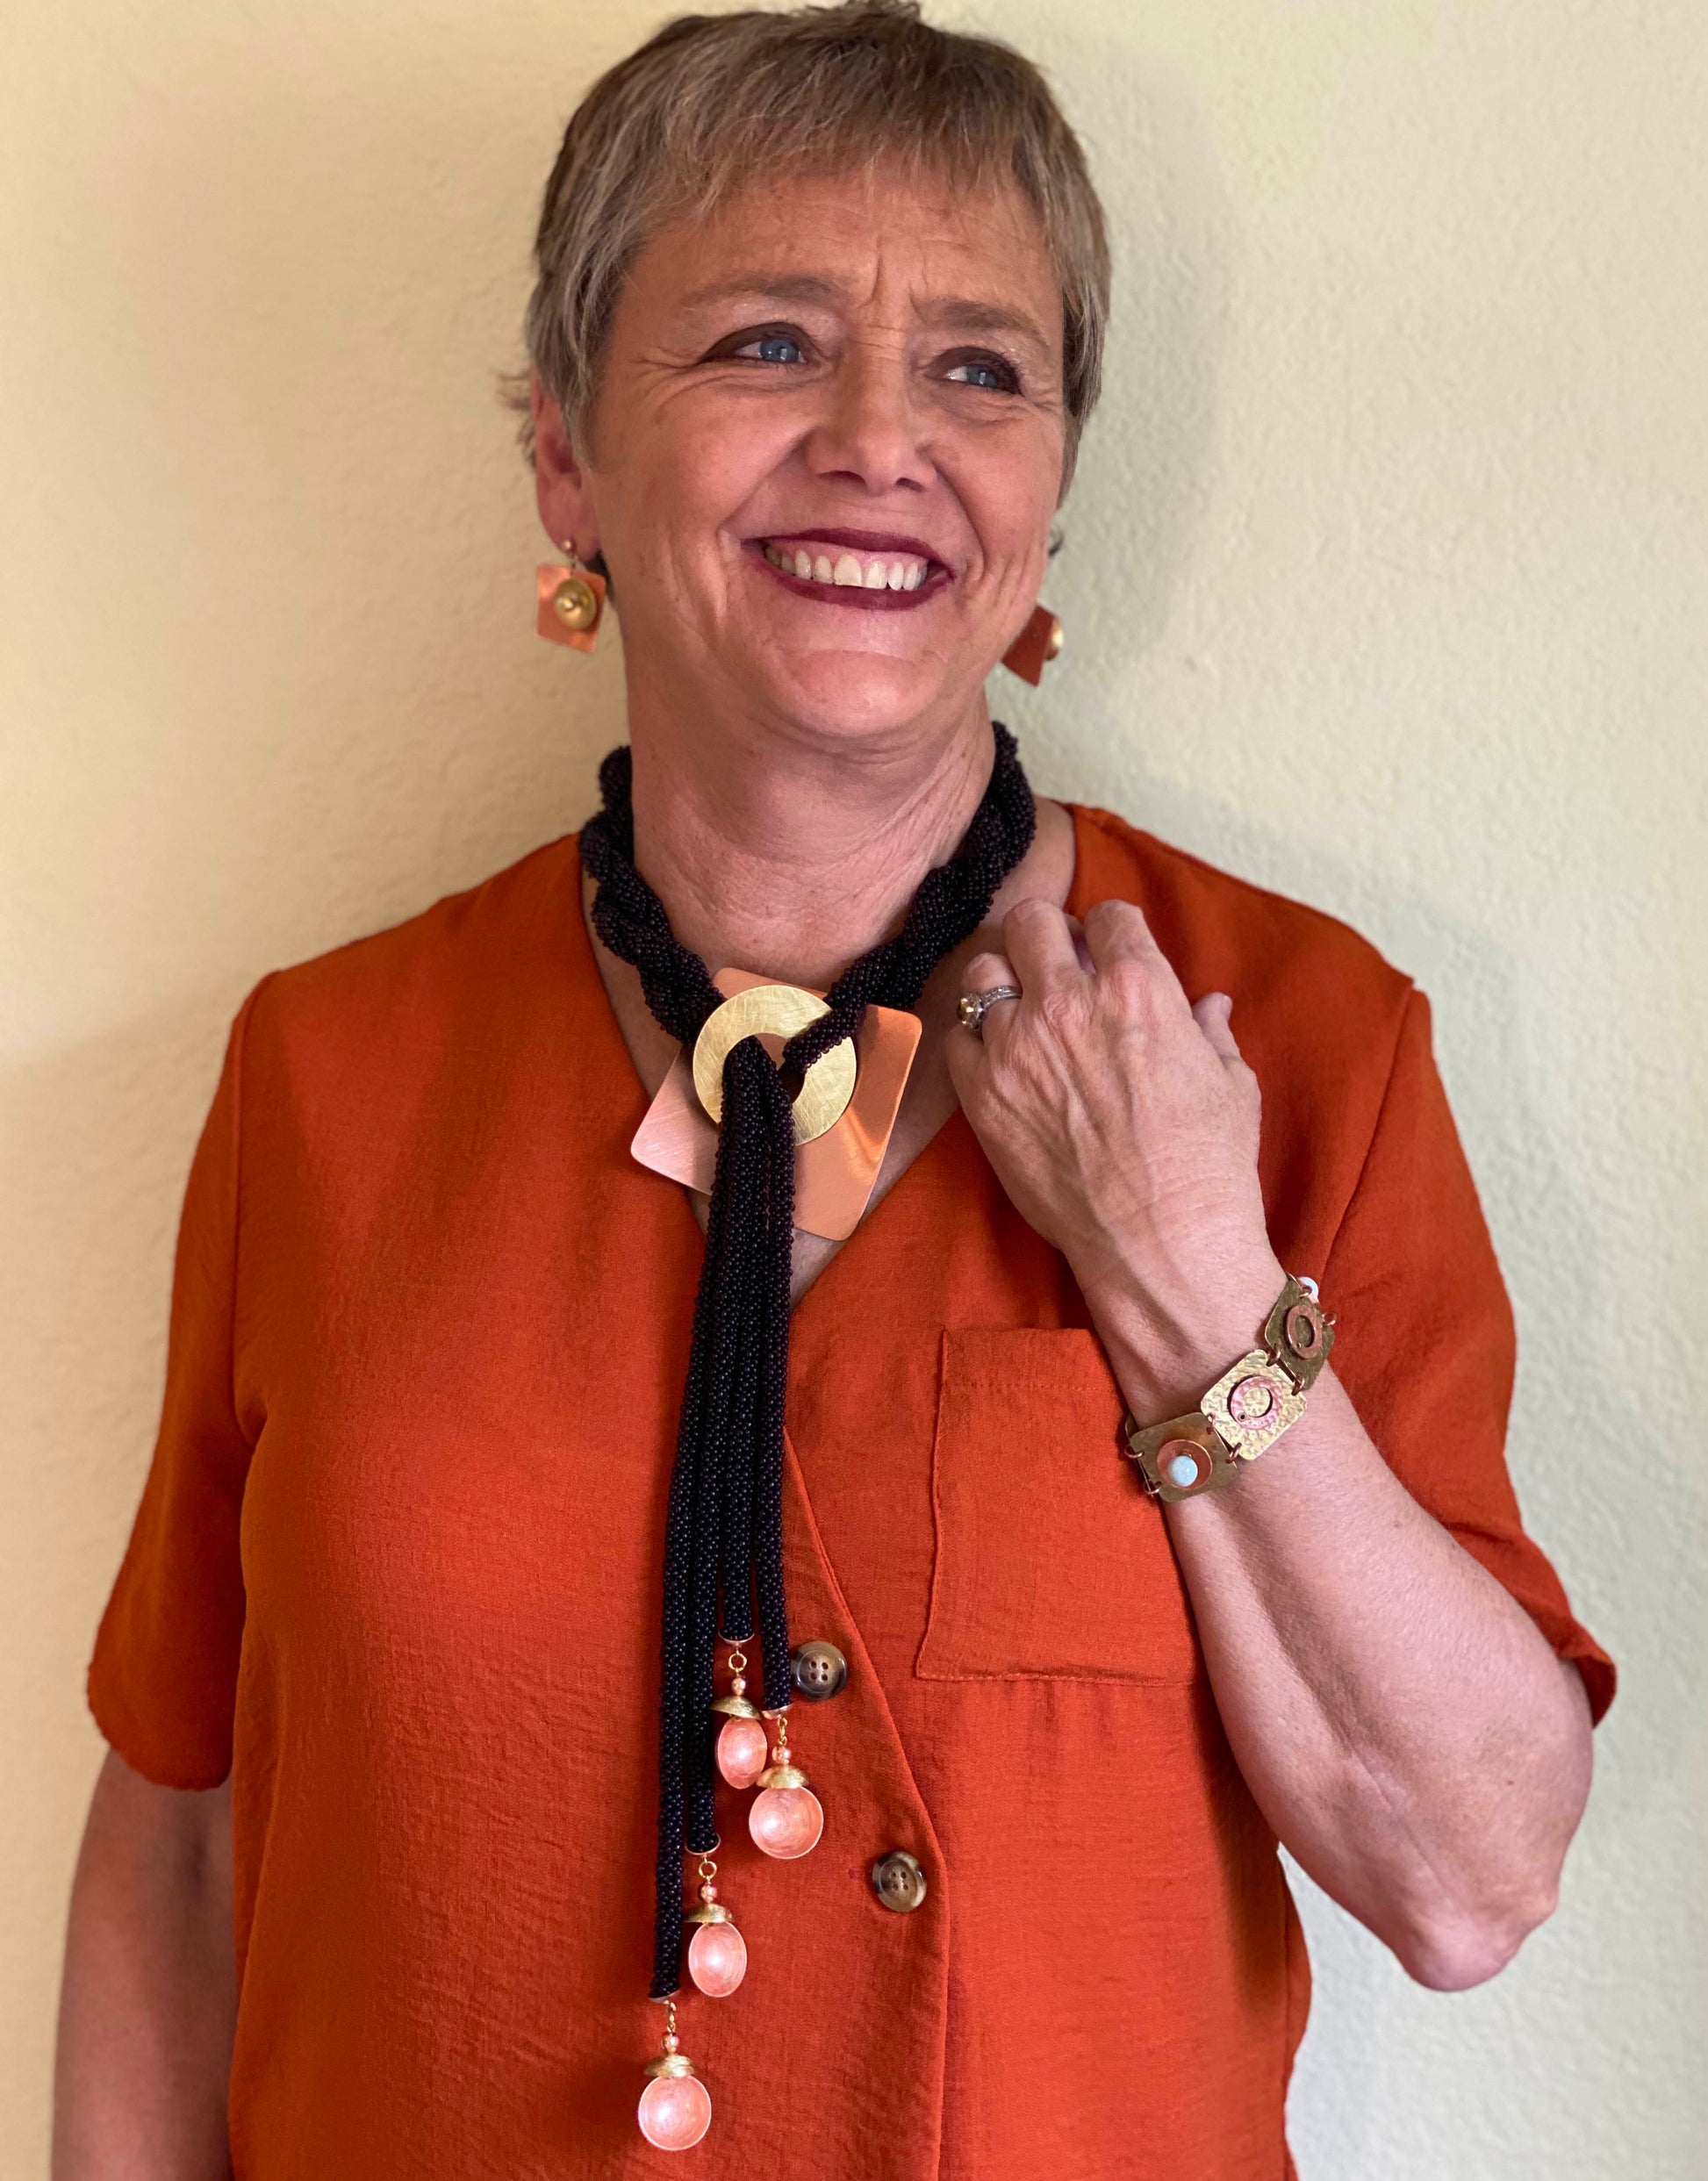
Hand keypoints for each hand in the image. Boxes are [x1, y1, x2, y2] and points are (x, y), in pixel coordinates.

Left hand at [945, 898, 1282, 1363]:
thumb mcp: (1231, 1086)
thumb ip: (1209, 1033)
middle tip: (1057, 964)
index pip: (1108, 914)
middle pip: (1031, 922)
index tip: (1109, 948)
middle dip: (1046, 935)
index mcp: (1137, 986)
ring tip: (1022, 1011)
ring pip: (983, 972)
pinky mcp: (981, 1094)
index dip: (1110, 929)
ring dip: (1004, 983)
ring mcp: (1015, 1047)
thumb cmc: (1208, 1168)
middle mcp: (1068, 1002)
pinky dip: (974, 1041)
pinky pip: (956, 1037)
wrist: (1158, 1243)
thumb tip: (1209, 1006)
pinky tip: (1000, 1060)